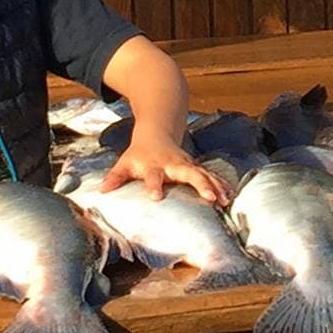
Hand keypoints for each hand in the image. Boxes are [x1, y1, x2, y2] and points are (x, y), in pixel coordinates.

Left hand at [101, 136, 230, 205]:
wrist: (156, 132)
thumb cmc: (139, 153)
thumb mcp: (124, 162)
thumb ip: (115, 177)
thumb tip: (101, 192)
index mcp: (154, 165)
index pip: (153, 176)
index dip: (153, 186)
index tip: (156, 197)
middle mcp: (174, 164)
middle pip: (189, 173)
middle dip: (200, 184)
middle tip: (209, 198)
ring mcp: (187, 164)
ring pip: (204, 174)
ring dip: (215, 186)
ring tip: (224, 200)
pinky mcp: (196, 167)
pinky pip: (210, 176)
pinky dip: (221, 185)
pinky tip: (230, 196)